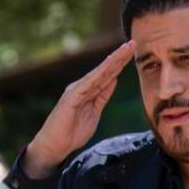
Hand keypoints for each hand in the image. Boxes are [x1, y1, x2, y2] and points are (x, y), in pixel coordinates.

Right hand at [21, 41, 134, 177]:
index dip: (120, 64)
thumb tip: (113, 80)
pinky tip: (111, 64)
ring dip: (113, 60)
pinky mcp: (72, 97)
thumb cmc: (72, 132)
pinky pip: (89, 83)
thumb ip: (103, 96)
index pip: (108, 75)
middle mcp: (83, 86)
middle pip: (105, 70)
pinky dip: (100, 73)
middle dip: (120, 57)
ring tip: (125, 49)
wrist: (55, 145)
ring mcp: (77, 90)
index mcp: (89, 91)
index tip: (133, 53)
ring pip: (99, 73)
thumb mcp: (94, 112)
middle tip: (133, 43)